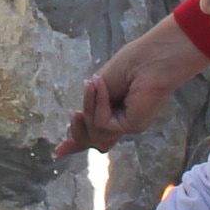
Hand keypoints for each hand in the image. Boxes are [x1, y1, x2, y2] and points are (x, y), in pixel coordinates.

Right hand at [55, 20, 209, 157]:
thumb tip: (75, 119)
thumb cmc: (131, 63)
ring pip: (94, 131)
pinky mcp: (131, 126)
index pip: (96, 132)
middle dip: (78, 131)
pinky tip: (104, 87)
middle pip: (94, 140)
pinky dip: (98, 103)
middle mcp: (123, 122)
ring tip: (94, 84)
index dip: (77, 143)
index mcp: (117, 110)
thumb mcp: (100, 85)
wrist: (150, 57)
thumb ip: (90, 106)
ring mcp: (128, 125)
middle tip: (73, 114)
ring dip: (89, 106)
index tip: (59, 152)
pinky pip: (102, 123)